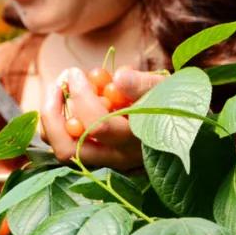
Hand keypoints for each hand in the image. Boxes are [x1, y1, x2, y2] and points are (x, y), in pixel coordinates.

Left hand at [39, 66, 165, 169]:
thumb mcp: (166, 90)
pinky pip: (67, 145)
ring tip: (57, 90)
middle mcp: (117, 158)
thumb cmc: (174, 104)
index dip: (80, 96)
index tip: (75, 73)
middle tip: (57, 84)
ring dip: (51, 120)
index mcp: (136, 142)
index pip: (97, 125)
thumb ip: (144, 85)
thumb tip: (119, 77)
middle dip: (53, 115)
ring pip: (63, 150)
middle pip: (68, 149)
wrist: (184, 129)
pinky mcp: (98, 157)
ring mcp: (105, 161)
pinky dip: (58, 124)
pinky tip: (66, 100)